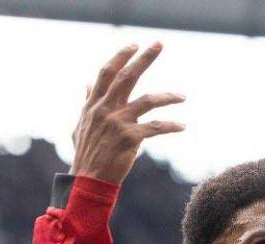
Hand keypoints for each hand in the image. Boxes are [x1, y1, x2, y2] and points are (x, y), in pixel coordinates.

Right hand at [70, 43, 185, 184]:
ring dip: (168, 96)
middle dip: (144, 58)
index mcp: (94, 104)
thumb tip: (88, 84)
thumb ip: (87, 102)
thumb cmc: (87, 153)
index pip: (107, 73)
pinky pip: (156, 127)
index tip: (134, 44)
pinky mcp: (130, 138)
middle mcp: (105, 109)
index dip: (121, 57)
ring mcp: (118, 123)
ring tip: (182, 96)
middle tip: (159, 43)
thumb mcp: (82, 124)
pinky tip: (182, 126)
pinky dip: (171, 125)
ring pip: (148, 100)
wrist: (89, 179)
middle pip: (127, 77)